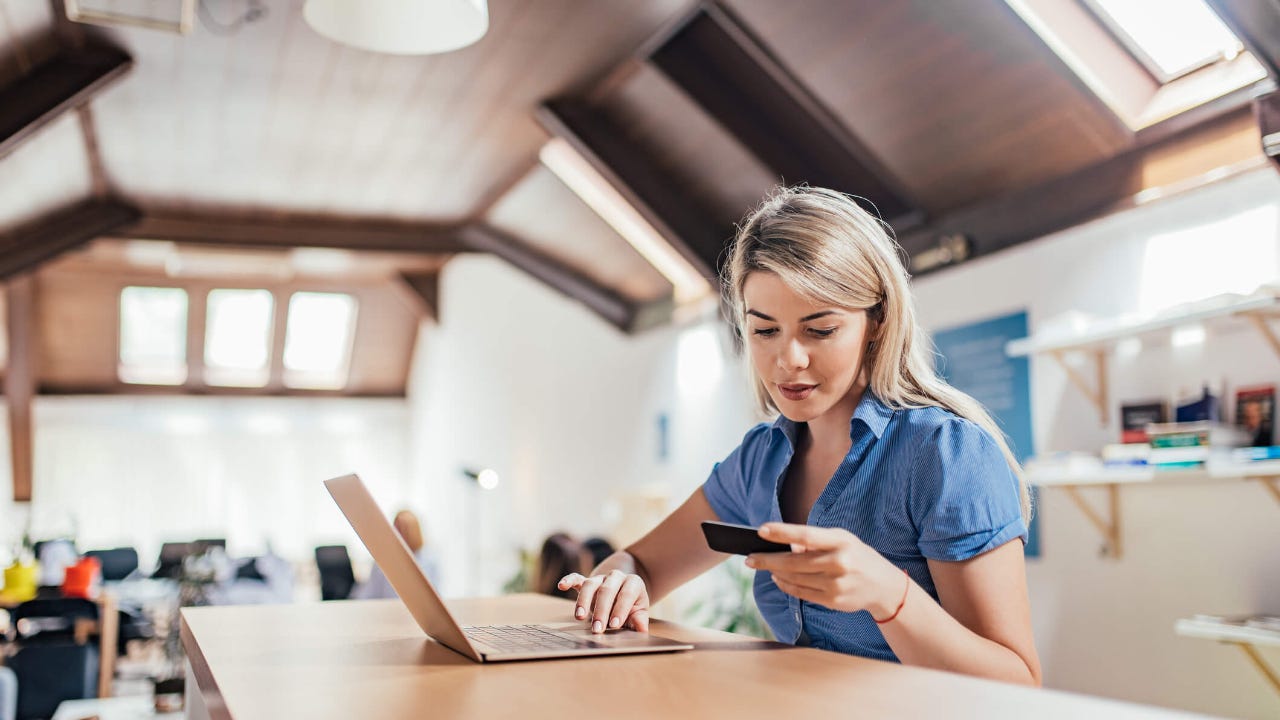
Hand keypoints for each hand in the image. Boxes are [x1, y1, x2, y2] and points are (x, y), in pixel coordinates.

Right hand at [557, 570, 650, 633]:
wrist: (623, 593)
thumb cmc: (631, 607)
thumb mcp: (639, 613)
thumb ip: (639, 620)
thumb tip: (642, 630)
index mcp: (633, 583)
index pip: (626, 594)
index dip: (620, 609)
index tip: (614, 625)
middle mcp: (616, 577)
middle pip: (607, 590)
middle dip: (602, 610)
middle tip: (597, 629)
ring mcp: (600, 578)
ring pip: (591, 584)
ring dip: (584, 601)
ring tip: (580, 617)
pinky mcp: (586, 581)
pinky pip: (577, 578)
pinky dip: (569, 580)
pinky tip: (561, 585)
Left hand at [745, 522, 904, 617]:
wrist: (884, 586)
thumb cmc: (857, 556)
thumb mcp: (842, 540)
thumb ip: (815, 541)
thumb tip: (785, 544)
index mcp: (841, 541)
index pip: (807, 535)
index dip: (782, 533)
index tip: (761, 530)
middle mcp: (839, 563)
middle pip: (794, 562)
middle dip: (768, 560)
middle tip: (749, 558)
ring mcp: (836, 584)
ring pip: (795, 579)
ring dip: (775, 572)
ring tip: (762, 565)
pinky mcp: (833, 601)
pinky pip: (801, 593)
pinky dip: (785, 585)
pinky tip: (777, 578)